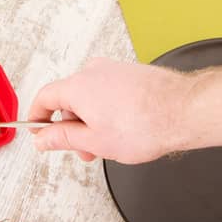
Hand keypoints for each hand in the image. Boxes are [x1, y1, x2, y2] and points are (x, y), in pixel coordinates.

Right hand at [28, 57, 195, 162]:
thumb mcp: (93, 141)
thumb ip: (62, 138)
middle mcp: (93, 72)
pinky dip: (108, 111)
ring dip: (92, 121)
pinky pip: (108, 92)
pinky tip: (124, 129)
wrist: (184, 111)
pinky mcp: (131, 73)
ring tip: (110, 144)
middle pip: (69, 99)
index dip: (37, 118)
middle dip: (72, 127)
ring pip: (90, 97)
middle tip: (85, 151)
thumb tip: (42, 138)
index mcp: (78, 86)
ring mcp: (114, 70)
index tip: (39, 132)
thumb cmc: (145, 125)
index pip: (44, 98)